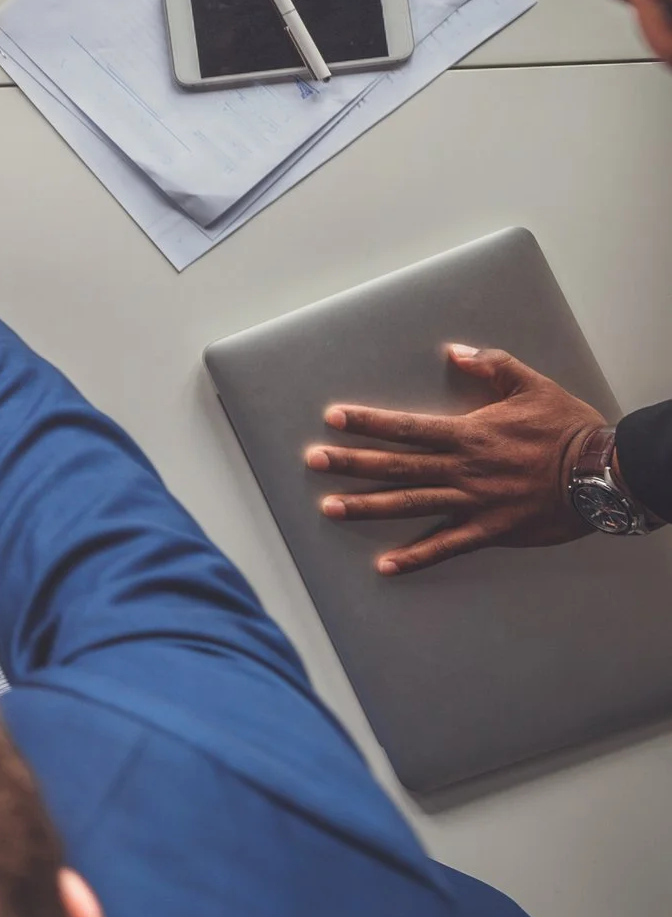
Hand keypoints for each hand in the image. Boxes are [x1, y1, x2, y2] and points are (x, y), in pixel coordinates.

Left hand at [305, 344, 603, 574]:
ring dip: (367, 507)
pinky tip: (385, 565)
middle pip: (396, 466)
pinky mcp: (490, 530)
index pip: (406, 427)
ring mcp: (474, 502)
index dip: (367, 422)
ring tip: (329, 508)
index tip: (333, 419)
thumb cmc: (568, 427)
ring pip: (411, 505)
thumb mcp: (532, 384)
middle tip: (312, 462)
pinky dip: (415, 557)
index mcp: (468, 434)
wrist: (604, 473)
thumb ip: (490, 365)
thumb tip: (455, 352)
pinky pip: (446, 546)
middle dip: (351, 463)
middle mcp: (463, 469)